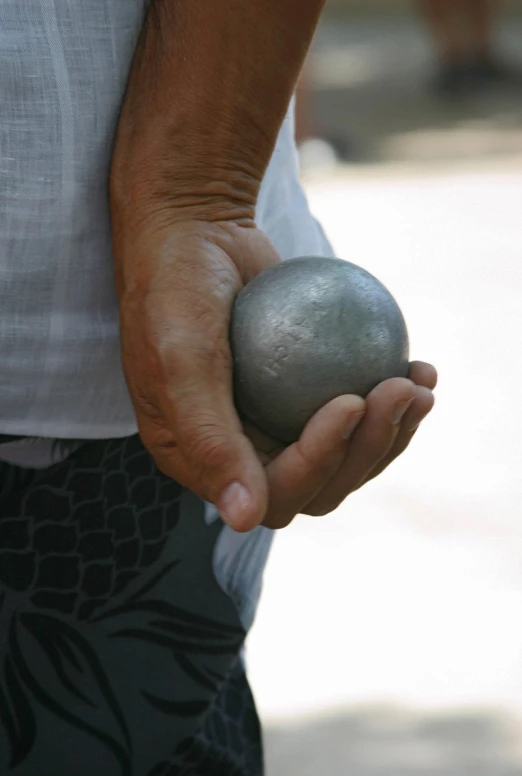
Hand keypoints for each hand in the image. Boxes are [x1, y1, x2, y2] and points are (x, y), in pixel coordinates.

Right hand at [113, 216, 435, 531]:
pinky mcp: (304, 393)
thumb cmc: (173, 290)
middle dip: (369, 449)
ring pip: (346, 454)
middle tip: (401, 391)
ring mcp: (276, 423)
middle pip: (320, 483)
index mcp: (205, 461)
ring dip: (391, 430)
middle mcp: (242, 452)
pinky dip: (388, 398)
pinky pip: (354, 411)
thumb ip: (208, 439)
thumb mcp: (180, 359)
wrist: (193, 232)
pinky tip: (416, 368)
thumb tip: (243, 520)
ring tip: (419, 384)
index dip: (319, 463)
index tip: (350, 401)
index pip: (273, 493)